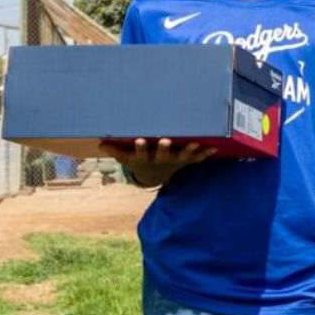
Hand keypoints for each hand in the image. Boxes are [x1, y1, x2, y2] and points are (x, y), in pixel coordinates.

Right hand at [100, 138, 214, 187]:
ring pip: (182, 156)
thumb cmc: (138, 160)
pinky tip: (213, 148)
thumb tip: (100, 145)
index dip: (139, 148)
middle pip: (163, 155)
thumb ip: (115, 150)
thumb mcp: (125, 158)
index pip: (140, 153)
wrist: (154, 175)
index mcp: (145, 158)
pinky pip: (196, 158)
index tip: (139, 140)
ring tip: (196, 143)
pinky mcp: (185, 160)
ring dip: (190, 150)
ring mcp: (175, 161)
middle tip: (164, 140)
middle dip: (164, 148)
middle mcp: (161, 160)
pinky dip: (205, 154)